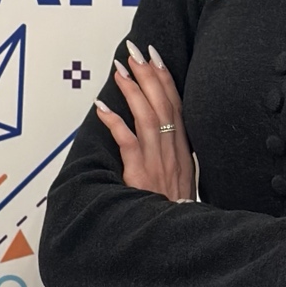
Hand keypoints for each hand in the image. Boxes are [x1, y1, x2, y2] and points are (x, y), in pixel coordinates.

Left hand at [94, 41, 194, 203]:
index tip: (154, 57)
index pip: (176, 104)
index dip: (165, 78)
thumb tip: (164, 125)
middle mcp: (173, 150)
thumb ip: (174, 149)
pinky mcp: (141, 174)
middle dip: (148, 75)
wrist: (176, 233)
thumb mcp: (183, 174)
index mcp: (183, 148)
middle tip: (134, 52)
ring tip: (120, 71)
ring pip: (147, 118)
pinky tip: (102, 107)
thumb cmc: (175, 206)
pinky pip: (128, 143)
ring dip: (133, 92)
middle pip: (162, 104)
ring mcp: (157, 161)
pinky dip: (115, 123)